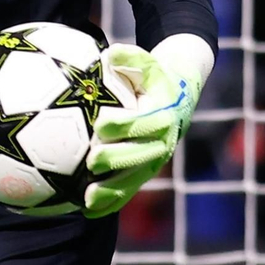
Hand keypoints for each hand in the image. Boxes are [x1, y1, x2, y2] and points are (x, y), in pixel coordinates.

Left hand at [83, 42, 201, 217]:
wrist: (178, 98)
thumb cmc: (153, 77)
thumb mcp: (147, 61)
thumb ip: (130, 56)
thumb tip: (110, 54)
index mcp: (162, 114)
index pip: (143, 122)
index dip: (124, 125)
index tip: (100, 125)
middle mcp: (162, 142)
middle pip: (139, 155)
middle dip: (116, 160)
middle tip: (92, 162)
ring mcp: (154, 161)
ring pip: (134, 180)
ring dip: (111, 191)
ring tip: (87, 199)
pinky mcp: (146, 173)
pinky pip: (128, 191)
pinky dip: (109, 203)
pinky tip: (86, 211)